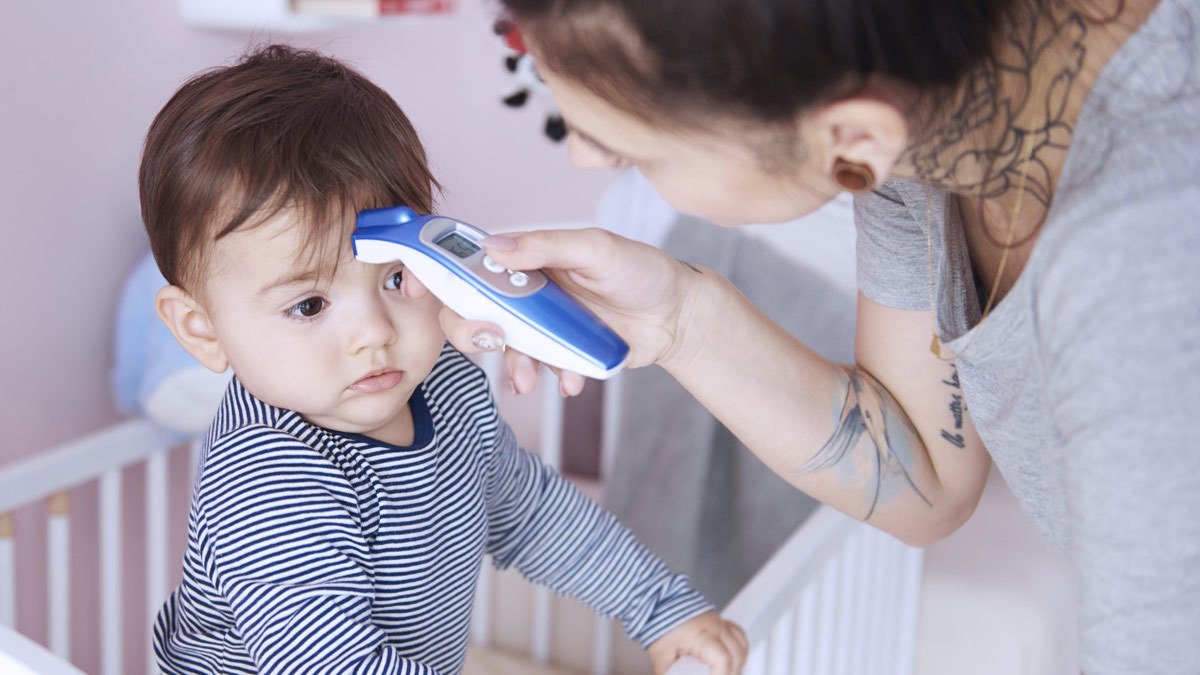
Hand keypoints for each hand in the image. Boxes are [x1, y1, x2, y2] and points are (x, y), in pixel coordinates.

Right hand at [411, 228, 703, 395]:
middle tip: (492, 340)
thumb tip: (493, 247)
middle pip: (470, 310)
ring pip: (500, 348)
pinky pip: (538, 371)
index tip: (413, 286)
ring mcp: (538, 324)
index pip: (467, 259)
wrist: (677, 317)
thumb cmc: (641, 270)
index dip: (434, 270)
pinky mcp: (557, 353)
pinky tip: (573, 381)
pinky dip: (550, 379)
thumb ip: (546, 246)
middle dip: (470, 331)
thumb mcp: (597, 249)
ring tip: (532, 380)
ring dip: (510, 367)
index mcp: (526, 257)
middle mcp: (524, 290)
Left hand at [647, 611, 747, 674]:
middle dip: (730, 673)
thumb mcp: (662, 656)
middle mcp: (716, 628)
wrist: (661, 604)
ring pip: (742, 647)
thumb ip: (670, 674)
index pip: (723, 660)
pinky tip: (731, 659)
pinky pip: (740, 636)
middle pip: (736, 656)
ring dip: (737, 663)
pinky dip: (739, 650)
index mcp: (702, 636)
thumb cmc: (662, 627)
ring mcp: (721, 623)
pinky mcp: (722, 621)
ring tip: (723, 672)